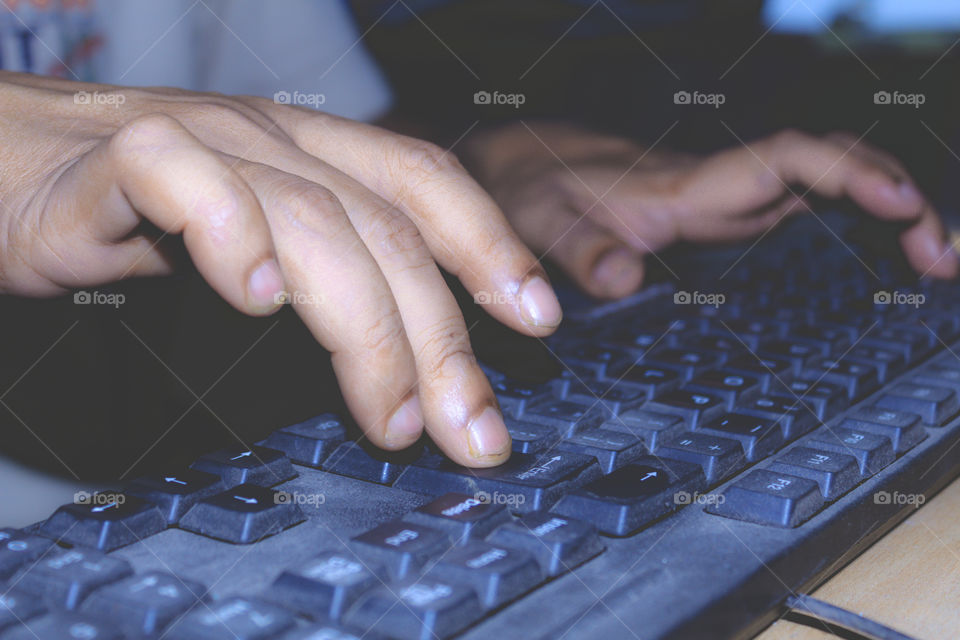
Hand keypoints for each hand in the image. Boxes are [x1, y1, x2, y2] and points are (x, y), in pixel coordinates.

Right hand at [0, 72, 563, 466]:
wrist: (6, 163)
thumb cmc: (137, 211)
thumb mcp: (257, 236)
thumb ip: (326, 274)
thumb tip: (410, 356)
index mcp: (312, 150)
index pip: (425, 182)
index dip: (490, 245)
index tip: (538, 319)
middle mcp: (271, 137)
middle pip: (383, 227)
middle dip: (440, 337)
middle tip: (469, 429)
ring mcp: (199, 140)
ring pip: (310, 217)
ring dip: (363, 325)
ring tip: (390, 415)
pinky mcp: (117, 160)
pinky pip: (183, 180)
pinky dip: (228, 232)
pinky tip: (252, 298)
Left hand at [464, 123, 957, 297]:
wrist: (520, 166)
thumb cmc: (530, 188)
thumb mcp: (541, 222)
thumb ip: (578, 251)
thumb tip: (624, 281)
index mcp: (684, 188)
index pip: (782, 159)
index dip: (846, 172)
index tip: (898, 203)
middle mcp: (715, 187)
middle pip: (824, 169)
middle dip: (895, 197)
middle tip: (943, 258)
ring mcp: (721, 199)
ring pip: (821, 187)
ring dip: (884, 211)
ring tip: (936, 259)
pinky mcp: (717, 214)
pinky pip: (799, 206)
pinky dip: (848, 222)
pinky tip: (875, 251)